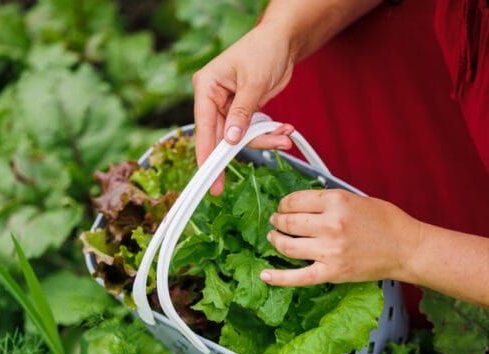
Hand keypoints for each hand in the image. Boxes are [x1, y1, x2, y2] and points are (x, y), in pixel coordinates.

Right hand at [193, 22, 295, 193]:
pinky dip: (269, 134)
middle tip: (251, 165)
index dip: (206, 153)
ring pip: (241, 137)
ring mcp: (228, 107)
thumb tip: (231, 139)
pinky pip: (252, 131)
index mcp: (206, 86)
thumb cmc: (263, 50)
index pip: (204, 125)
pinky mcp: (243, 112)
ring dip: (265, 139)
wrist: (283, 41)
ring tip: (285, 136)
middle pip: (222, 136)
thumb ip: (242, 112)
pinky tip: (284, 130)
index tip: (209, 177)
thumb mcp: (254, 82)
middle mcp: (213, 98)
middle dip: (247, 146)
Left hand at [262, 189, 421, 285]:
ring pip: (287, 245)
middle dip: (277, 220)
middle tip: (275, 221)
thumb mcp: (356, 199)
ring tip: (273, 237)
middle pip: (288, 221)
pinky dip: (278, 277)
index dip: (284, 203)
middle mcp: (330, 224)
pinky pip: (298, 277)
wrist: (406, 248)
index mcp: (336, 202)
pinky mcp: (332, 272)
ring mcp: (329, 250)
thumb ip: (328, 201)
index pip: (295, 200)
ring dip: (275, 240)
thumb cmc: (386, 222)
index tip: (283, 206)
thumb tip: (301, 204)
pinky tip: (265, 275)